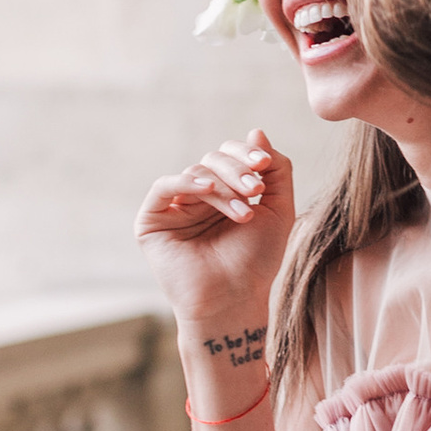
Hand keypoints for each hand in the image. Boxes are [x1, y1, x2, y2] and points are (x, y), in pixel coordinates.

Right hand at [135, 130, 295, 404]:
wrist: (234, 299)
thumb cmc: (257, 261)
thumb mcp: (279, 209)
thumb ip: (276, 170)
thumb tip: (256, 131)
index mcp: (224, 192)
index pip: (230, 155)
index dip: (247, 154)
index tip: (266, 164)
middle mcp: (197, 197)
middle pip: (213, 160)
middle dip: (237, 170)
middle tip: (256, 188)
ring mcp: (174, 208)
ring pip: (196, 172)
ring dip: (223, 186)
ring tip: (245, 210)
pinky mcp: (151, 221)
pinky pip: (164, 186)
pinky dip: (187, 181)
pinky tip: (207, 189)